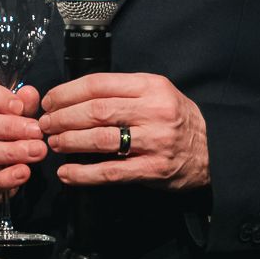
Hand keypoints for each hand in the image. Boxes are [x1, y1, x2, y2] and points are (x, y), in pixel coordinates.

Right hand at [0, 75, 44, 200]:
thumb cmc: (2, 132)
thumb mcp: (14, 114)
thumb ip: (23, 104)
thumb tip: (29, 93)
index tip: (20, 107)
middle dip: (9, 127)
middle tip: (37, 132)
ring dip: (11, 151)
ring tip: (37, 151)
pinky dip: (4, 177)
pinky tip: (24, 172)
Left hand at [40, 73, 210, 189]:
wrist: (215, 151)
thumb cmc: (176, 119)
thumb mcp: (156, 93)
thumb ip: (122, 91)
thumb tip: (71, 96)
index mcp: (151, 87)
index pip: (98, 85)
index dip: (66, 93)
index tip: (48, 101)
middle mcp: (154, 112)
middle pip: (96, 111)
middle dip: (63, 117)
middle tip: (45, 124)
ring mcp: (155, 142)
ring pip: (100, 140)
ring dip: (69, 142)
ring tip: (53, 143)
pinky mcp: (154, 170)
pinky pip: (111, 172)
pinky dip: (84, 174)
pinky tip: (66, 173)